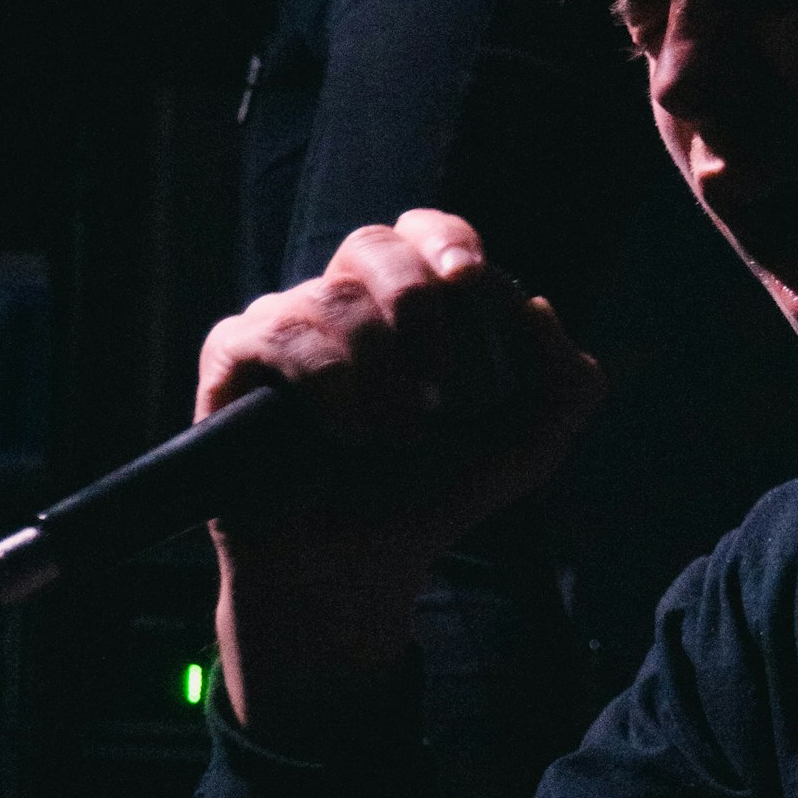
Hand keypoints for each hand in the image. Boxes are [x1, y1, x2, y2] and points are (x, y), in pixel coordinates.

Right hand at [200, 211, 606, 734]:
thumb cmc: (432, 494)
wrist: (364, 566)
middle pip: (371, 242)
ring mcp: (282, 326)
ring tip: (391, 438)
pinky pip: (277, 333)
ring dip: (383, 378)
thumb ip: (566, 382)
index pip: (420, 231)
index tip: (472, 279)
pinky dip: (328, 385)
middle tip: (440, 382)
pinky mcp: (231, 361)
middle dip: (417, 304)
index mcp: (406, 306)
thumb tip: (538, 306)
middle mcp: (340, 302)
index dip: (445, 239)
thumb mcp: (527, 446)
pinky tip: (346, 433)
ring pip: (333, 299)